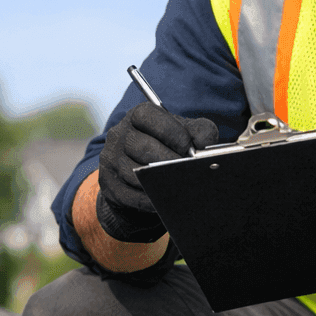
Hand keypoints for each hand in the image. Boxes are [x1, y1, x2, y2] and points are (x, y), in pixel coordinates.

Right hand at [96, 102, 218, 241]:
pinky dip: (152, 199)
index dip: (171, 131)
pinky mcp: (109, 186)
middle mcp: (118, 135)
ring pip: (135, 173)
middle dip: (169, 160)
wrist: (142, 179)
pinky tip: (167, 199)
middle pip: (142, 147)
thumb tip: (205, 142)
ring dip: (161, 181)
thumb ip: (200, 131)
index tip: (188, 147)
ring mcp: (110, 160)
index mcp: (137, 116)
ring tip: (182, 186)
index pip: (148, 116)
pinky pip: (131, 196)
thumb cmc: (168, 149)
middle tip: (188, 171)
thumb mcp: (184, 134)